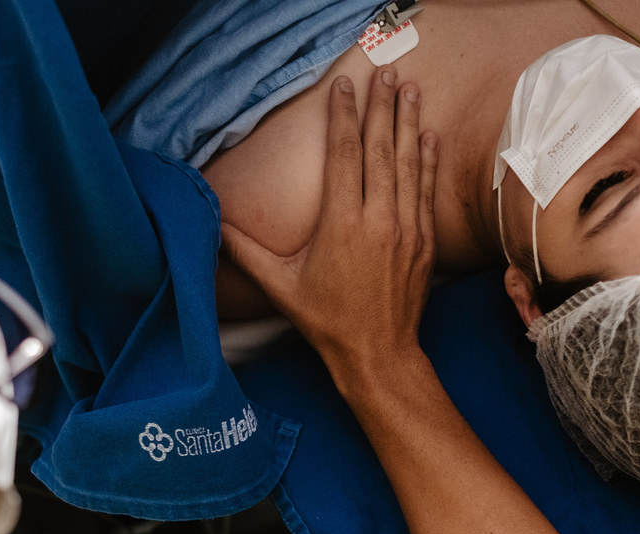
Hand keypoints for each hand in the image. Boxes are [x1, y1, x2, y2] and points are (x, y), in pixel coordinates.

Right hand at [222, 68, 438, 384]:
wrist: (377, 353)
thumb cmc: (327, 320)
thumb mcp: (280, 287)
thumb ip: (245, 252)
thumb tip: (212, 227)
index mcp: (342, 224)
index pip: (343, 155)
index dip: (342, 118)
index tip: (342, 89)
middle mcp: (378, 219)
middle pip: (380, 149)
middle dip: (381, 107)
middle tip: (384, 74)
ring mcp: (407, 229)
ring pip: (409, 163)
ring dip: (408, 123)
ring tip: (409, 90)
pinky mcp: (425, 241)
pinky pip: (426, 190)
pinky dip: (427, 160)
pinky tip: (427, 136)